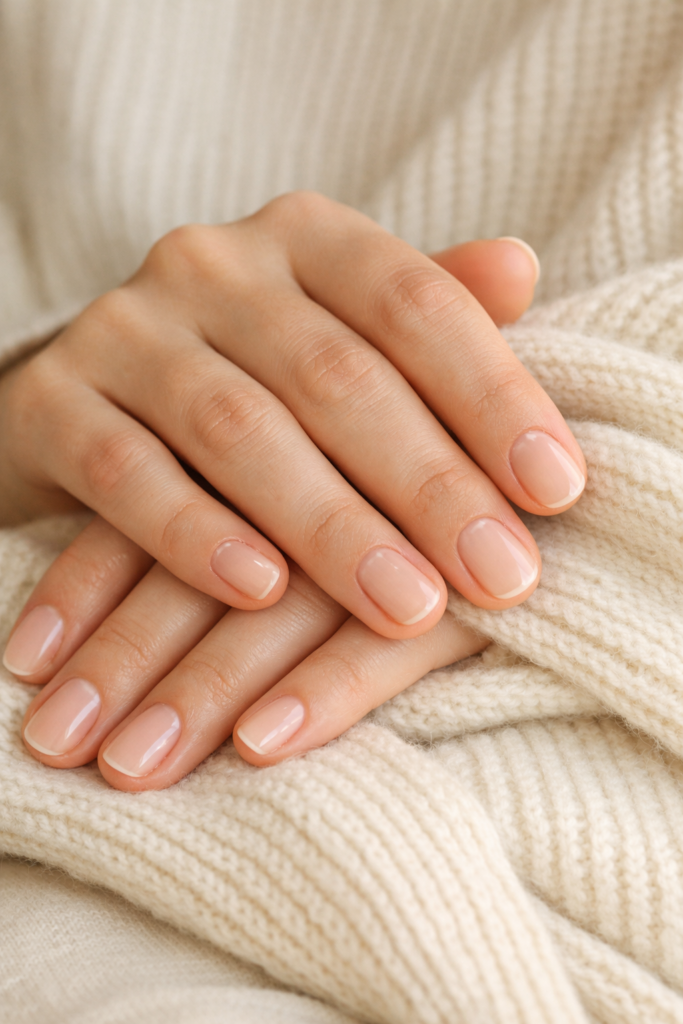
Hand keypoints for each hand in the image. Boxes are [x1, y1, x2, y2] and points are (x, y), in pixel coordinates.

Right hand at [7, 238, 542, 787]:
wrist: (96, 399)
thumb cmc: (253, 380)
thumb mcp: (342, 337)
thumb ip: (424, 314)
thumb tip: (522, 268)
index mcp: (303, 240)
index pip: (416, 303)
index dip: (494, 394)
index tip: (556, 491)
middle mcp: (211, 264)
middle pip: (337, 376)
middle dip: (427, 484)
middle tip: (498, 576)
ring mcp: (123, 329)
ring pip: (239, 429)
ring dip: (331, 527)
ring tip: (406, 607)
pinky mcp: (49, 402)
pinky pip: (127, 472)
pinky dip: (196, 534)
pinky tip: (260, 591)